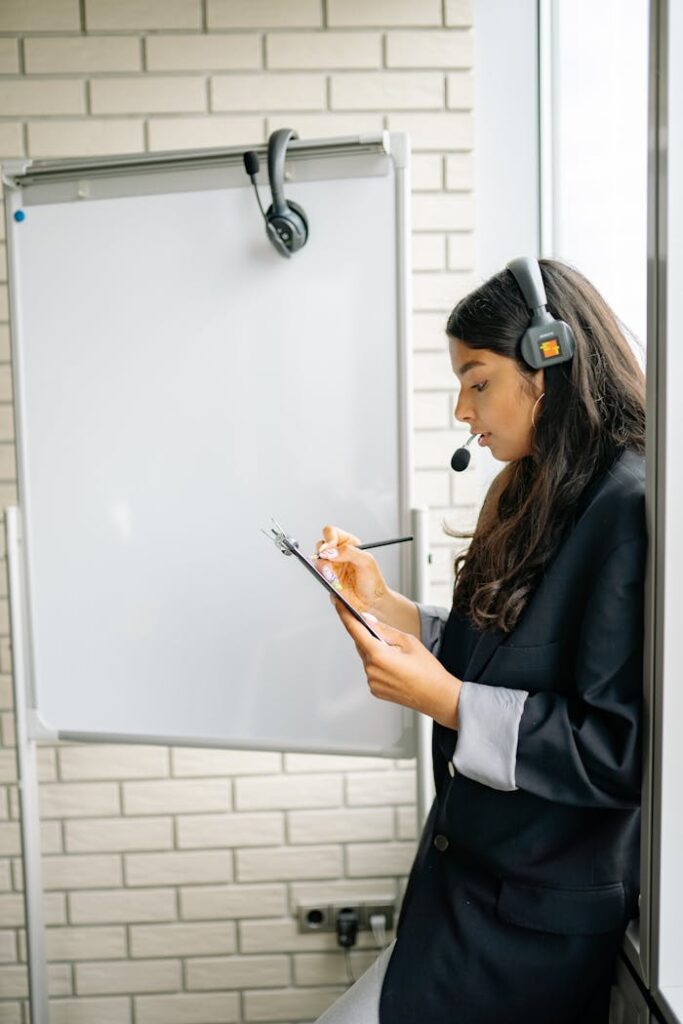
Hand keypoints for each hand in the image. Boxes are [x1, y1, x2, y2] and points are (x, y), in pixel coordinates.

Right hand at [312, 524, 389, 613]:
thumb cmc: (373, 581)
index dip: (328, 539)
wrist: (371, 602)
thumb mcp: (366, 561)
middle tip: (329, 563)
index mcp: (348, 544)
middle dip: (322, 554)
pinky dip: (324, 578)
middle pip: (320, 545)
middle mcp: (338, 553)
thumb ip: (349, 552)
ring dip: (323, 568)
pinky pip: (319, 575)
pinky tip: (334, 583)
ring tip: (333, 576)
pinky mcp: (327, 579)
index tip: (329, 549)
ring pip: (317, 561)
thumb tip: (330, 551)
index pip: (331, 533)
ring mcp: (331, 566)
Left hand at [331, 597, 461, 728]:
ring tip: (398, 653)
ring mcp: (372, 682)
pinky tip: (396, 666)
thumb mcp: (408, 641)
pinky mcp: (375, 689)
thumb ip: (384, 630)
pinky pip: (372, 670)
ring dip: (375, 650)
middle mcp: (370, 670)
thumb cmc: (428, 670)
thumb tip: (367, 621)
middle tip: (381, 630)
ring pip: (367, 657)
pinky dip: (379, 663)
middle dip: (367, 634)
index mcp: (377, 655)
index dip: (344, 614)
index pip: (354, 630)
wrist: (438, 697)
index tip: (337, 603)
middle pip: (361, 644)